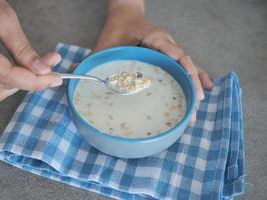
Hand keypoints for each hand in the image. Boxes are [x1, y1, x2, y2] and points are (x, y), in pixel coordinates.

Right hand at [0, 0, 61, 101]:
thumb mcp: (1, 18)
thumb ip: (21, 46)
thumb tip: (42, 69)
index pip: (4, 75)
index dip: (33, 80)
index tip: (55, 78)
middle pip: (2, 85)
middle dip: (31, 78)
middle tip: (50, 64)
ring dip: (19, 84)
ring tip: (35, 68)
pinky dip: (7, 85)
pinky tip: (19, 73)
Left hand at [94, 1, 212, 121]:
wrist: (124, 15)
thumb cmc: (117, 28)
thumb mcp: (105, 44)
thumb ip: (94, 58)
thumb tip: (74, 74)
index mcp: (155, 38)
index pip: (176, 54)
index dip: (185, 72)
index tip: (192, 90)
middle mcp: (166, 44)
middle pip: (185, 65)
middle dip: (191, 87)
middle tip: (192, 112)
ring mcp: (169, 50)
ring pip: (187, 67)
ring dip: (194, 86)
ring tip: (197, 108)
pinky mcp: (167, 56)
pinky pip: (184, 67)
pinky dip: (195, 77)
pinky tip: (204, 90)